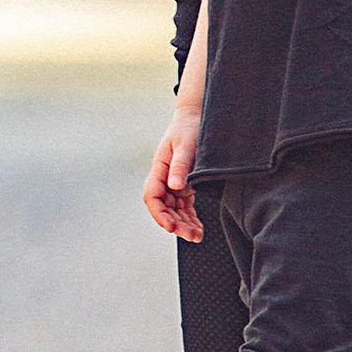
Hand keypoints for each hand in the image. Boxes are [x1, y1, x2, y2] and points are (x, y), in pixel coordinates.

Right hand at [142, 102, 204, 242]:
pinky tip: (198, 228)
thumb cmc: (188, 127)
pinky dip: (190, 217)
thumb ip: (180, 166)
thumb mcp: (185, 145)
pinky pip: (184, 206)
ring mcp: (174, 182)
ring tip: (197, 236)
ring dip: (183, 224)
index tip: (171, 226)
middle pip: (164, 207)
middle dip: (175, 224)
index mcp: (159, 168)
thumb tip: (174, 186)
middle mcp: (164, 177)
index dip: (160, 214)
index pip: (153, 196)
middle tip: (191, 236)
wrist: (196, 116)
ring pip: (174, 210)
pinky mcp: (185, 184)